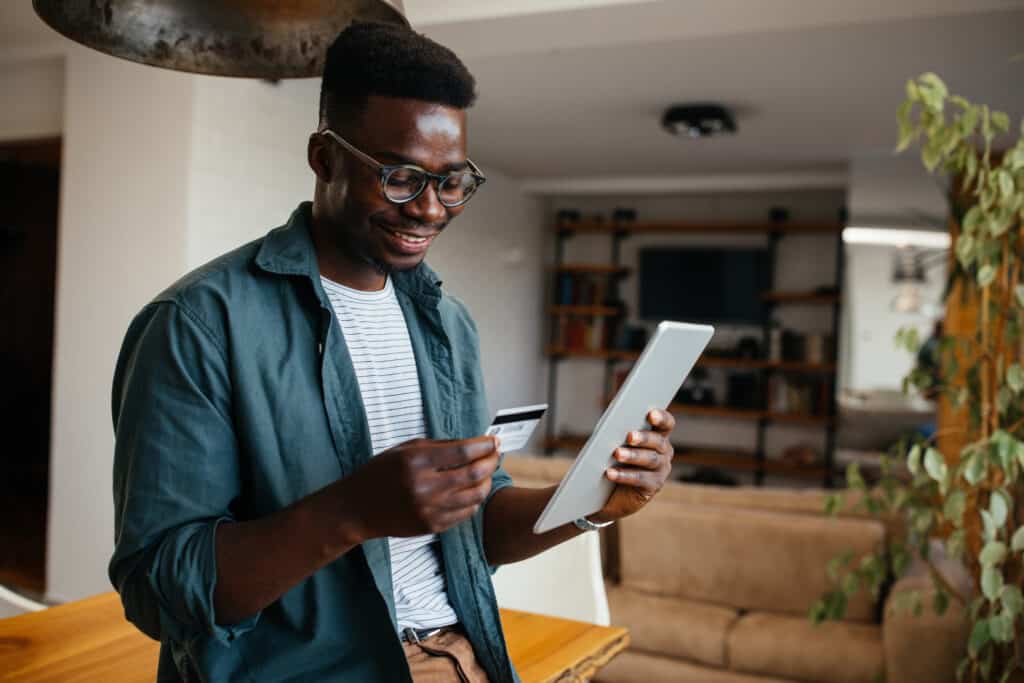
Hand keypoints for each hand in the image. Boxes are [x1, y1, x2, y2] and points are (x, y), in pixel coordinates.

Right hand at [335, 436, 499, 540]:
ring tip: (487, 472)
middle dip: (491, 461)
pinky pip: (465, 513)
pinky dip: (475, 500)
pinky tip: (472, 490)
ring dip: (487, 481)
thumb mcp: (405, 449)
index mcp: (416, 461)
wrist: (357, 508)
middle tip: (496, 454)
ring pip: (475, 495)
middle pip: (474, 473)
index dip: (484, 445)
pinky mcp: (431, 526)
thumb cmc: (380, 472)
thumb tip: (475, 443)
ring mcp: (429, 509)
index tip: (494, 440)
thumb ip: (440, 446)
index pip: (463, 451)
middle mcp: (424, 486)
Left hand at [591, 409, 674, 523]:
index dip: (661, 418)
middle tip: (630, 436)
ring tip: (617, 454)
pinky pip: (640, 479)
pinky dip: (624, 475)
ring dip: (633, 456)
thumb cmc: (615, 459)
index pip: (667, 423)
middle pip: (658, 441)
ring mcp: (661, 470)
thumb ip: (620, 432)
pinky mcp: (653, 486)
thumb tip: (612, 426)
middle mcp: (664, 451)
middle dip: (644, 438)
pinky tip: (611, 473)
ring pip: (650, 459)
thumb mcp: (618, 442)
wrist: (613, 491)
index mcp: (658, 435)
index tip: (651, 414)